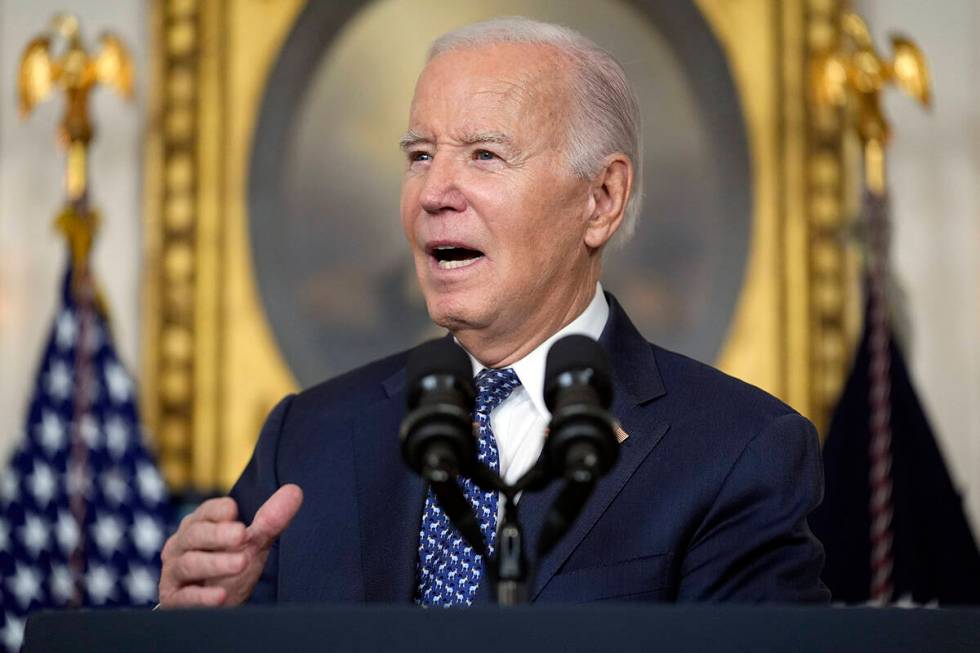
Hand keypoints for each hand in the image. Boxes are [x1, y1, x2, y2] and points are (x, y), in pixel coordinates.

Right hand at [158, 484, 302, 606]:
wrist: (214, 606)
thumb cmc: (229, 567)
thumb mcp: (252, 543)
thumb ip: (270, 520)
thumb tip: (295, 491)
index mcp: (199, 525)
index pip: (206, 511)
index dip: (219, 511)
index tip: (235, 511)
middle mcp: (182, 545)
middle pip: (195, 534)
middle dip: (218, 534)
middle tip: (242, 535)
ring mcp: (174, 572)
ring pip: (189, 563)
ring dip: (215, 563)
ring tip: (241, 563)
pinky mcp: (175, 599)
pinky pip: (184, 597)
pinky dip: (202, 597)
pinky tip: (221, 596)